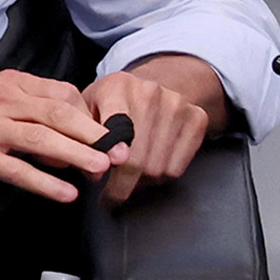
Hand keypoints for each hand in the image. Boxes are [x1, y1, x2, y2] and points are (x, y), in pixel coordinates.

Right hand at [0, 69, 128, 201]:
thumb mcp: (3, 98)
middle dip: (92, 134)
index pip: (62, 94)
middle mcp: (3, 100)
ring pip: (41, 139)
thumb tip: (78, 141)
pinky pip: (18, 170)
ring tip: (100, 169)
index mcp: (14, 83)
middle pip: (57, 114)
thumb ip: (37, 110)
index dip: (89, 116)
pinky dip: (45, 182)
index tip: (110, 135)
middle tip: (118, 152)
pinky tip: (66, 193)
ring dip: (75, 154)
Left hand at [83, 56, 220, 206]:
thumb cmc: (114, 102)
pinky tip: (150, 168)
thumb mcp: (88, 108)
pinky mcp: (197, 118)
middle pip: (137, 159)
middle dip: (121, 186)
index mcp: (117, 87)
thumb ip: (83, 136)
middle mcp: (150, 93)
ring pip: (157, 169)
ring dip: (141, 183)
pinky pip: (177, 168)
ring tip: (130, 178)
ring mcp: (177, 105)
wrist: (156, 81)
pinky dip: (161, 177)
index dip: (111, 159)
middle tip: (110, 198)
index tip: (100, 179)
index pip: (116, 130)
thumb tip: (92, 171)